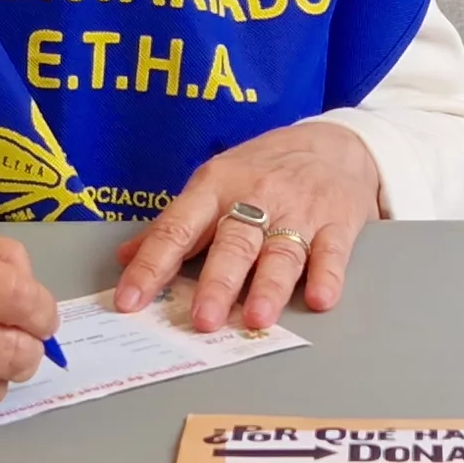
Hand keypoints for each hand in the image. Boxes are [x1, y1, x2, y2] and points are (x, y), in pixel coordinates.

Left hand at [109, 122, 382, 332]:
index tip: (131, 300)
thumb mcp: (215, 181)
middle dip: (218, 283)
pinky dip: (327, 276)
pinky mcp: (338, 222)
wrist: (335, 142)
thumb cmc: (264, 167)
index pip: (177, 228)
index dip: (151, 265)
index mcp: (216, 187)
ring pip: (281, 252)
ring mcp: (299, 211)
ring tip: (256, 319)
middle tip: (203, 319)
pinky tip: (319, 298)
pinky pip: (332, 252)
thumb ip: (176, 223)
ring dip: (269, 286)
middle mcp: (256, 197)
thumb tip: (125, 256)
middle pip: (234, 243)